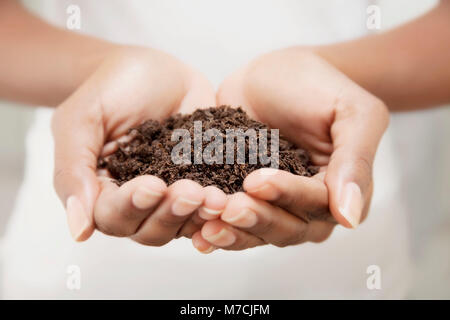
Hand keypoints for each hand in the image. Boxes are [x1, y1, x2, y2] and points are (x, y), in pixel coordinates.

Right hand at [52, 46, 226, 243]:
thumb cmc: (110, 90)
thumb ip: (74, 172)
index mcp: (103, 192)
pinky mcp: (203, 182)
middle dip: (172, 213)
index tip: (154, 184)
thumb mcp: (81, 120)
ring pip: (184, 223)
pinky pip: (212, 203)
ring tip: (219, 198)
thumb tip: (78, 232)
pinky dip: (223, 204)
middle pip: (151, 230)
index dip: (133, 207)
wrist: (151, 69)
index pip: (113, 217)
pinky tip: (235, 196)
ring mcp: (173, 195)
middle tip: (192, 192)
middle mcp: (139, 203)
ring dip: (201, 215)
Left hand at [192, 48, 388, 251]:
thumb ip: (355, 161)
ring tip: (207, 223)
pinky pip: (231, 220)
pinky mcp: (243, 197)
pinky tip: (196, 233)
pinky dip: (214, 226)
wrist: (278, 74)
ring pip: (257, 232)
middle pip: (285, 228)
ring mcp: (273, 205)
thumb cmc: (319, 87)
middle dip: (257, 218)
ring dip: (233, 231)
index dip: (287, 196)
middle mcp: (307, 207)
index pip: (316, 206)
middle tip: (229, 207)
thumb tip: (351, 218)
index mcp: (339, 191)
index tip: (257, 182)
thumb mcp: (352, 113)